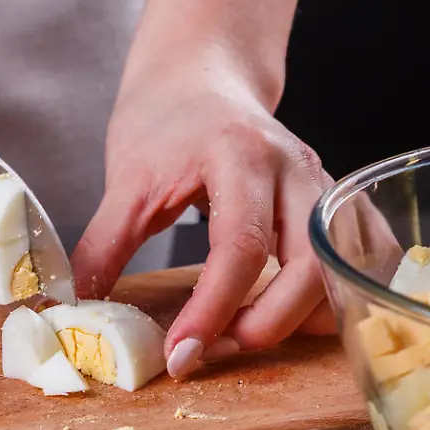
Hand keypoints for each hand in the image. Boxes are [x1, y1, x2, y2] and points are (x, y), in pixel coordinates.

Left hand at [72, 49, 334, 379]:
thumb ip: (102, 247)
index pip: (239, 248)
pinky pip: (353, 263)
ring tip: (239, 330)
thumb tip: (76, 307)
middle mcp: (295, 172)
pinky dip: (327, 300)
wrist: (202, 76)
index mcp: (241, 156)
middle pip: (309, 267)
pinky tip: (286, 315)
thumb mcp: (125, 181)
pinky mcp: (335, 206)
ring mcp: (324, 189)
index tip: (181, 354)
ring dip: (298, 318)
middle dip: (265, 325)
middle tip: (214, 350)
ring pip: (337, 272)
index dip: (212, 311)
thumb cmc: (166, 121)